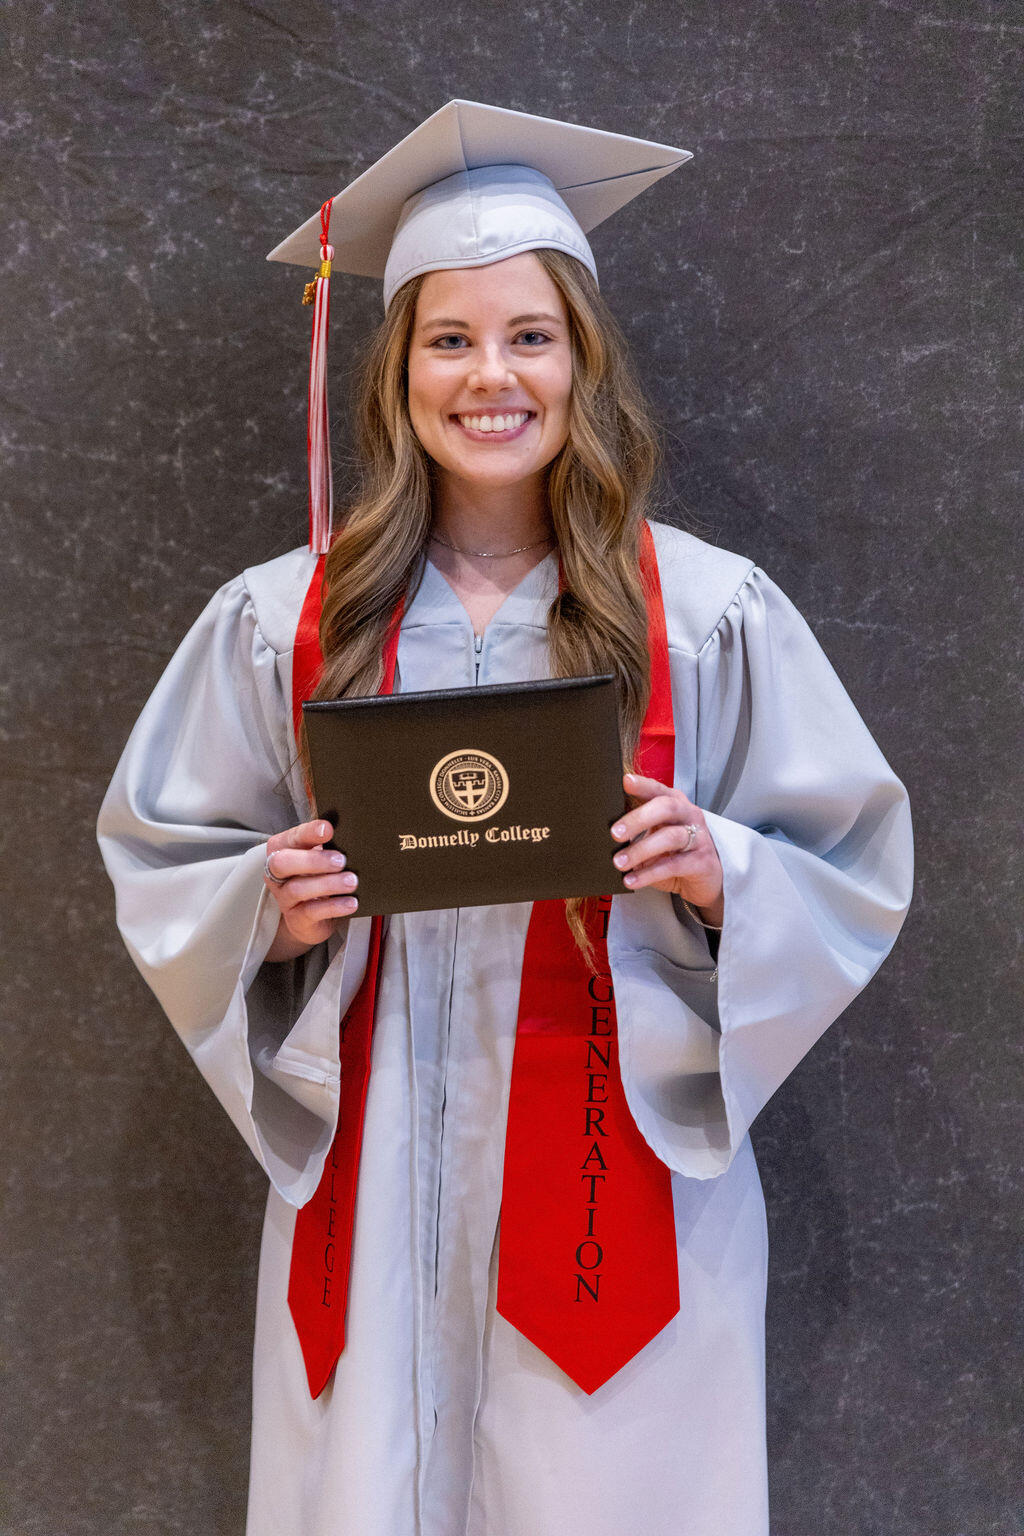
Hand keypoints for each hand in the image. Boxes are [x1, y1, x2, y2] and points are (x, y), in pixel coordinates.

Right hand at [263, 820, 358, 961]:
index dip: (308, 832)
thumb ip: (328, 843)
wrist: (313, 916)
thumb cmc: (317, 876)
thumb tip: (350, 833)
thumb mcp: (320, 856)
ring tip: (351, 881)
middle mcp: (277, 874)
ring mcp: (285, 898)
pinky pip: (311, 912)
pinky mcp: (296, 919)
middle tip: (341, 860)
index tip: (328, 830)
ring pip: (298, 889)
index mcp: (282, 850)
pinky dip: (333, 906)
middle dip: (313, 860)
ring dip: (328, 883)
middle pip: (283, 863)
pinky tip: (350, 902)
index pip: (290, 837)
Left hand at [610, 772, 723, 926]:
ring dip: (641, 850)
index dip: (643, 785)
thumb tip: (606, 830)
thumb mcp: (655, 836)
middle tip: (615, 833)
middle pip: (666, 807)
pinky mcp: (702, 862)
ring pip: (670, 837)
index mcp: (675, 803)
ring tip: (619, 862)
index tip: (625, 782)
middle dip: (638, 819)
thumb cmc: (674, 853)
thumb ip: (637, 829)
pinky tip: (632, 880)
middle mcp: (689, 815)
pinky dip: (650, 873)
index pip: (658, 789)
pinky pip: (674, 865)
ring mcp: (699, 837)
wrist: (705, 880)